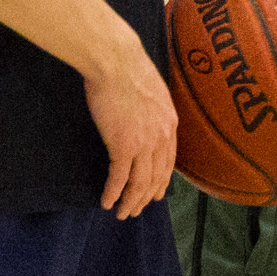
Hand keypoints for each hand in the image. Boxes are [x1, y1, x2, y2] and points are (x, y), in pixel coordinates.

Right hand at [85, 32, 177, 219]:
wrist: (116, 61)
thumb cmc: (128, 68)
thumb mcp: (152, 90)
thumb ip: (153, 109)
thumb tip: (145, 116)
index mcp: (170, 124)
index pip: (168, 162)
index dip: (161, 181)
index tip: (156, 194)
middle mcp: (161, 137)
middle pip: (156, 177)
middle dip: (146, 198)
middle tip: (136, 210)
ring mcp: (143, 144)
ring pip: (139, 183)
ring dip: (130, 202)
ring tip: (122, 213)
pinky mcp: (122, 146)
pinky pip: (119, 177)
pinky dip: (113, 193)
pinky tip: (107, 202)